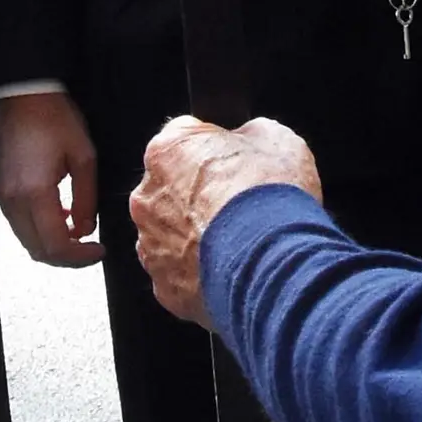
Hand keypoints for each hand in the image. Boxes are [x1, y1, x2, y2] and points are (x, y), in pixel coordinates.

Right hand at [0, 92, 104, 266]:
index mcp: (35, 193)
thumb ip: (86, 198)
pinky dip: (38, 229)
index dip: (79, 258)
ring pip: (26, 239)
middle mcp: (13, 201)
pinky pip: (18, 223)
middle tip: (90, 249)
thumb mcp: (83, 156)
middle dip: (66, 257)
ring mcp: (1, 196)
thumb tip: (86, 228)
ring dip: (51, 243)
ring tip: (77, 230)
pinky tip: (58, 214)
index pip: (55, 245)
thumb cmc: (55, 119)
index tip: (98, 251)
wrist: (21, 95)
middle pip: (37, 250)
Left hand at [129, 115, 322, 326]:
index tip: (237, 161)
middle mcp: (147, 197)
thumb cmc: (269, 197)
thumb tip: (249, 141)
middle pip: (175, 188)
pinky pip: (182, 274)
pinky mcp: (164, 287)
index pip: (186, 136)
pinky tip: (233, 268)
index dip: (218, 147)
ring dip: (199, 234)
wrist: (274, 262)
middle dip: (203, 194)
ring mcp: (152, 246)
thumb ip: (248, 135)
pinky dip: (203, 271)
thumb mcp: (274, 137)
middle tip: (241, 203)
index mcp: (167, 150)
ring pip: (174, 233)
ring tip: (240, 241)